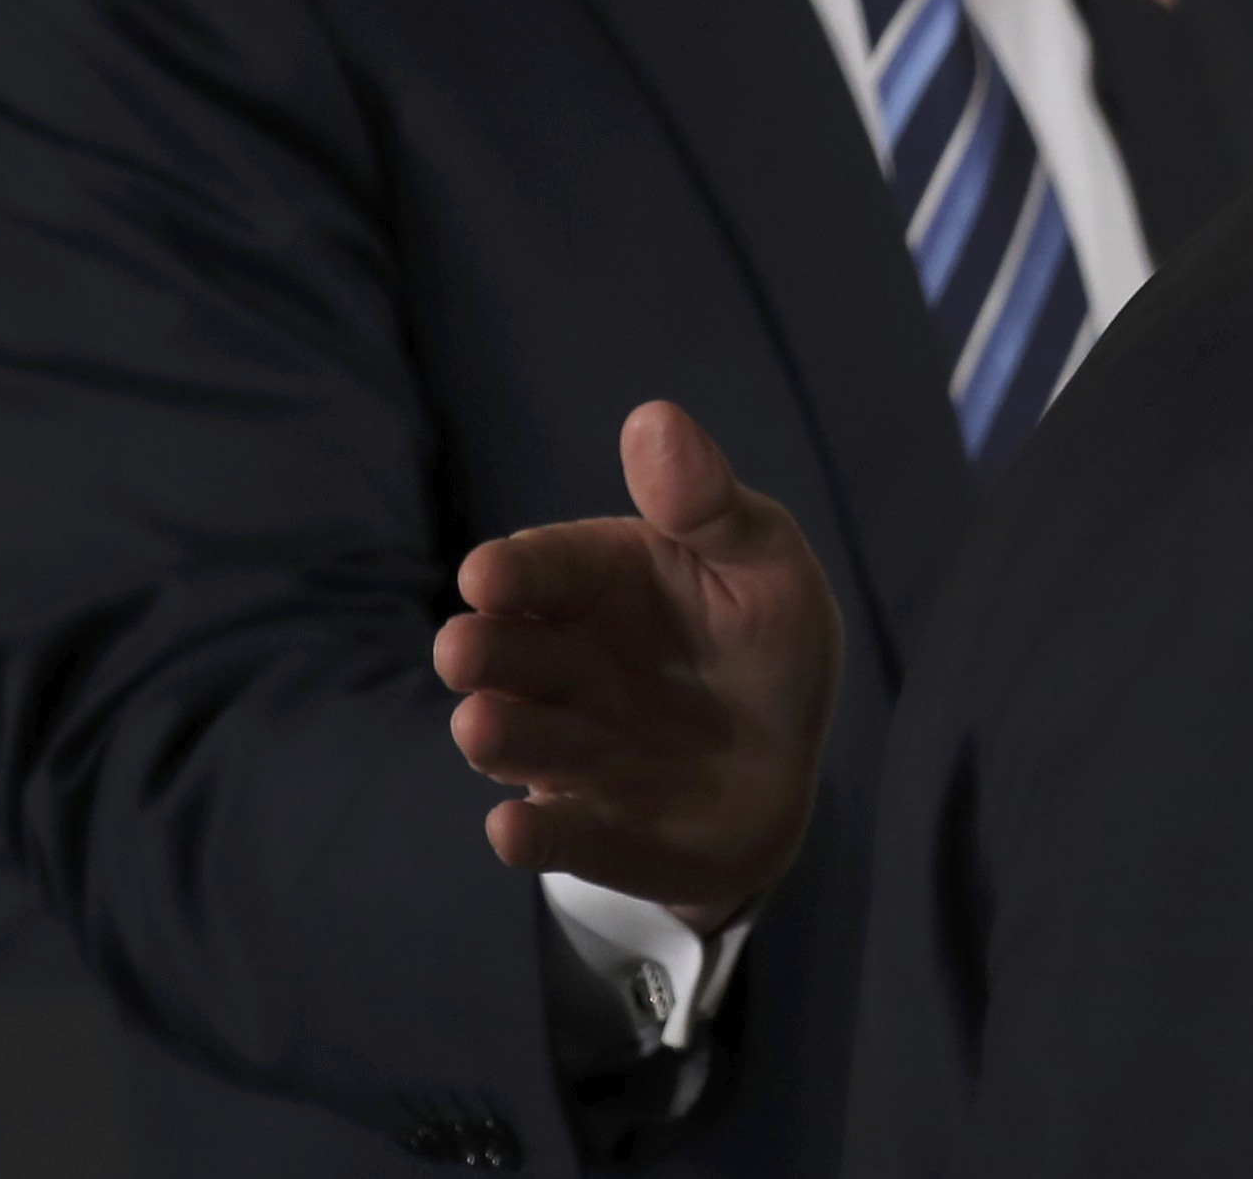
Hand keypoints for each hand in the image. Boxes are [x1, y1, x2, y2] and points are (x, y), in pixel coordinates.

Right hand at [436, 400, 842, 930]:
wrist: (788, 762)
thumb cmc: (764, 638)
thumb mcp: (762, 559)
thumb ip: (707, 503)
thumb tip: (653, 416)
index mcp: (599, 585)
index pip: (544, 570)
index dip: (515, 573)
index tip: (488, 575)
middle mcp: (566, 666)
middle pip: (510, 654)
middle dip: (483, 651)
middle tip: (465, 648)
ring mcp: (574, 751)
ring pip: (520, 742)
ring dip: (498, 735)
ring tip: (483, 726)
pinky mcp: (595, 829)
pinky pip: (560, 835)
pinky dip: (535, 834)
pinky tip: (514, 830)